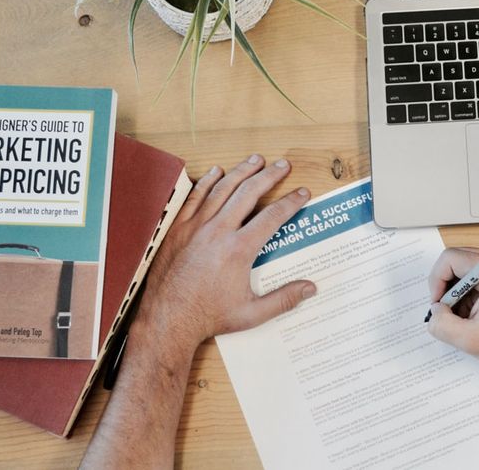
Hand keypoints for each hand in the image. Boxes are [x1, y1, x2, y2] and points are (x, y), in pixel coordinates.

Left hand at [138, 155, 316, 349]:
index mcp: (239, 250)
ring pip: (222, 189)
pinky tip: (217, 172)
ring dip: (241, 171)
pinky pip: (195, 197)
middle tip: (282, 165)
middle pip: (249, 193)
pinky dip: (208, 182)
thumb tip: (311, 288)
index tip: (302, 193)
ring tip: (255, 160)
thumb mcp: (252, 313)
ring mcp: (196, 227)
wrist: (168, 319)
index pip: (273, 216)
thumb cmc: (209, 317)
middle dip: (269, 175)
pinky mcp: (179, 229)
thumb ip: (284, 299)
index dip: (291, 202)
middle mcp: (218, 232)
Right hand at [425, 247, 478, 377]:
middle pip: (455, 260)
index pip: (449, 258)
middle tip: (445, 311)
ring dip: (455, 293)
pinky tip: (472, 315)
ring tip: (462, 317)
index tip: (438, 304)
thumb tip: (433, 312)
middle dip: (445, 287)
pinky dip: (466, 295)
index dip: (436, 281)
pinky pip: (473, 278)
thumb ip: (442, 324)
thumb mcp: (469, 339)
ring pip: (463, 270)